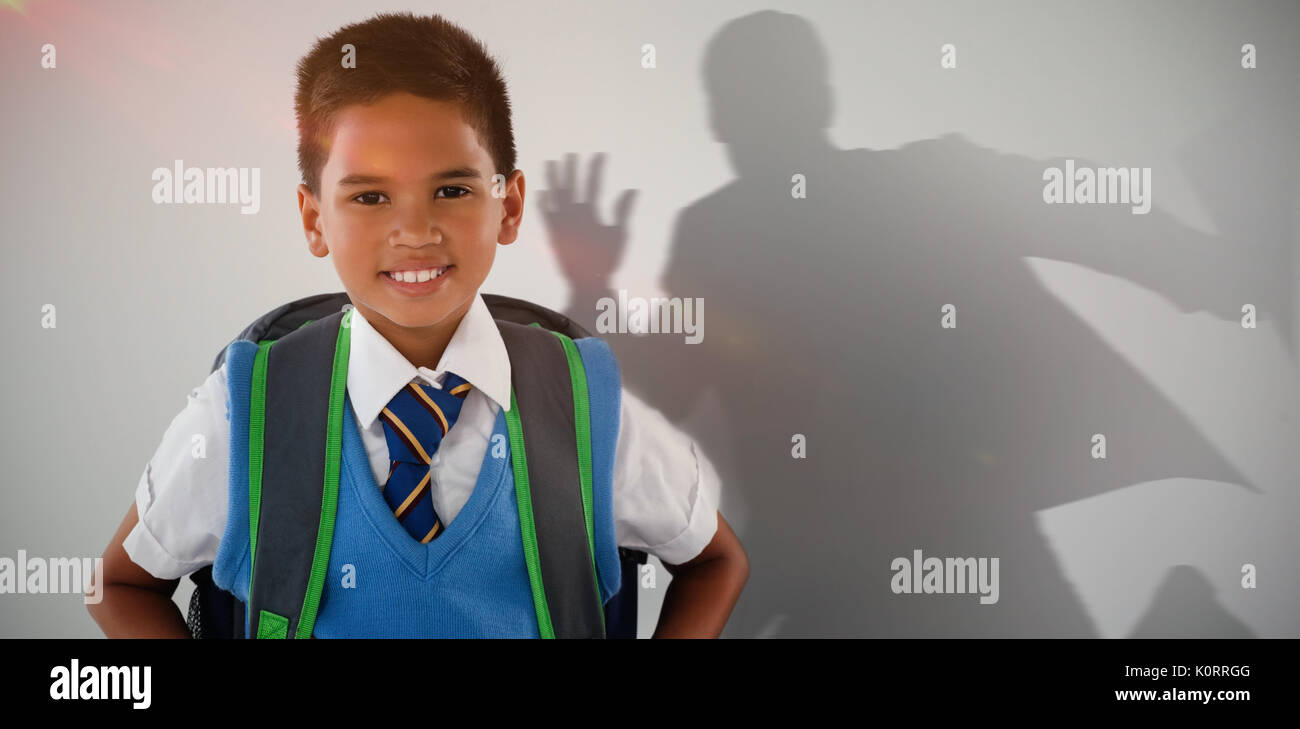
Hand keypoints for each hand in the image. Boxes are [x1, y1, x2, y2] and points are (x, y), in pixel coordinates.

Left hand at [538, 152, 637, 289]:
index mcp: (590, 213)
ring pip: (554, 195)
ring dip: (553, 178)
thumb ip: (622, 211)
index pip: (593, 184)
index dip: (596, 168)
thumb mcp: (619, 235)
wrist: (586, 282)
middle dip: (571, 168)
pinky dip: (542, 202)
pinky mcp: (551, 234)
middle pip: (571, 185)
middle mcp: (572, 215)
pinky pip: (544, 214)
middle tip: (571, 155)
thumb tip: (631, 191)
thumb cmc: (606, 260)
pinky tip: (540, 192)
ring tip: (551, 164)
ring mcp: (559, 223)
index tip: (599, 156)